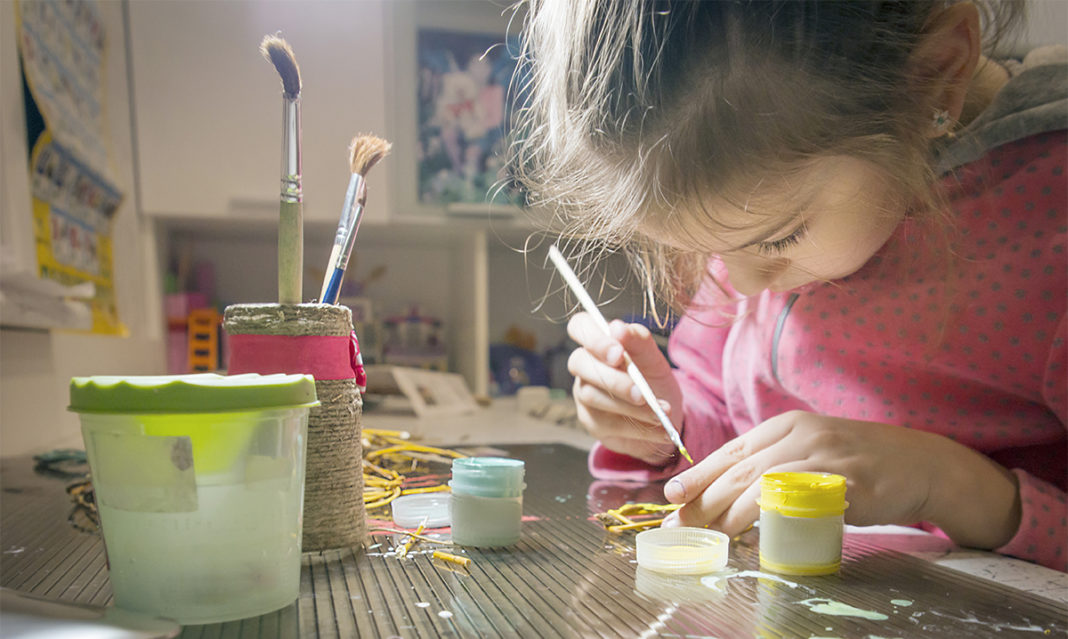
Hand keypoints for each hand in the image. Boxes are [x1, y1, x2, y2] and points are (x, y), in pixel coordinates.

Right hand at [567, 313, 682, 465]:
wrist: (665, 416)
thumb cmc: (654, 379)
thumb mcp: (654, 358)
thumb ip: (638, 340)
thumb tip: (617, 327)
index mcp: (599, 343)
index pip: (580, 326)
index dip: (593, 338)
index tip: (618, 353)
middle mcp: (585, 366)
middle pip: (579, 363)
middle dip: (613, 379)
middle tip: (641, 393)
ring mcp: (584, 394)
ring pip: (592, 396)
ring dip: (629, 407)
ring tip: (660, 413)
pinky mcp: (592, 422)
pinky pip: (608, 424)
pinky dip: (638, 428)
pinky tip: (659, 428)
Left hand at [661, 410, 1020, 549]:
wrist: (924, 464)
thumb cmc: (863, 462)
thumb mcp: (812, 450)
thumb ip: (775, 463)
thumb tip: (726, 493)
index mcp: (788, 425)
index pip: (732, 450)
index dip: (699, 474)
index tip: (671, 496)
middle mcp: (801, 434)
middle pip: (739, 468)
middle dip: (703, 499)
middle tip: (679, 525)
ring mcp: (824, 456)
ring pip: (761, 484)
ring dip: (729, 513)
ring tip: (709, 536)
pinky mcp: (845, 481)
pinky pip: (797, 500)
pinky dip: (770, 517)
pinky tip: (754, 534)